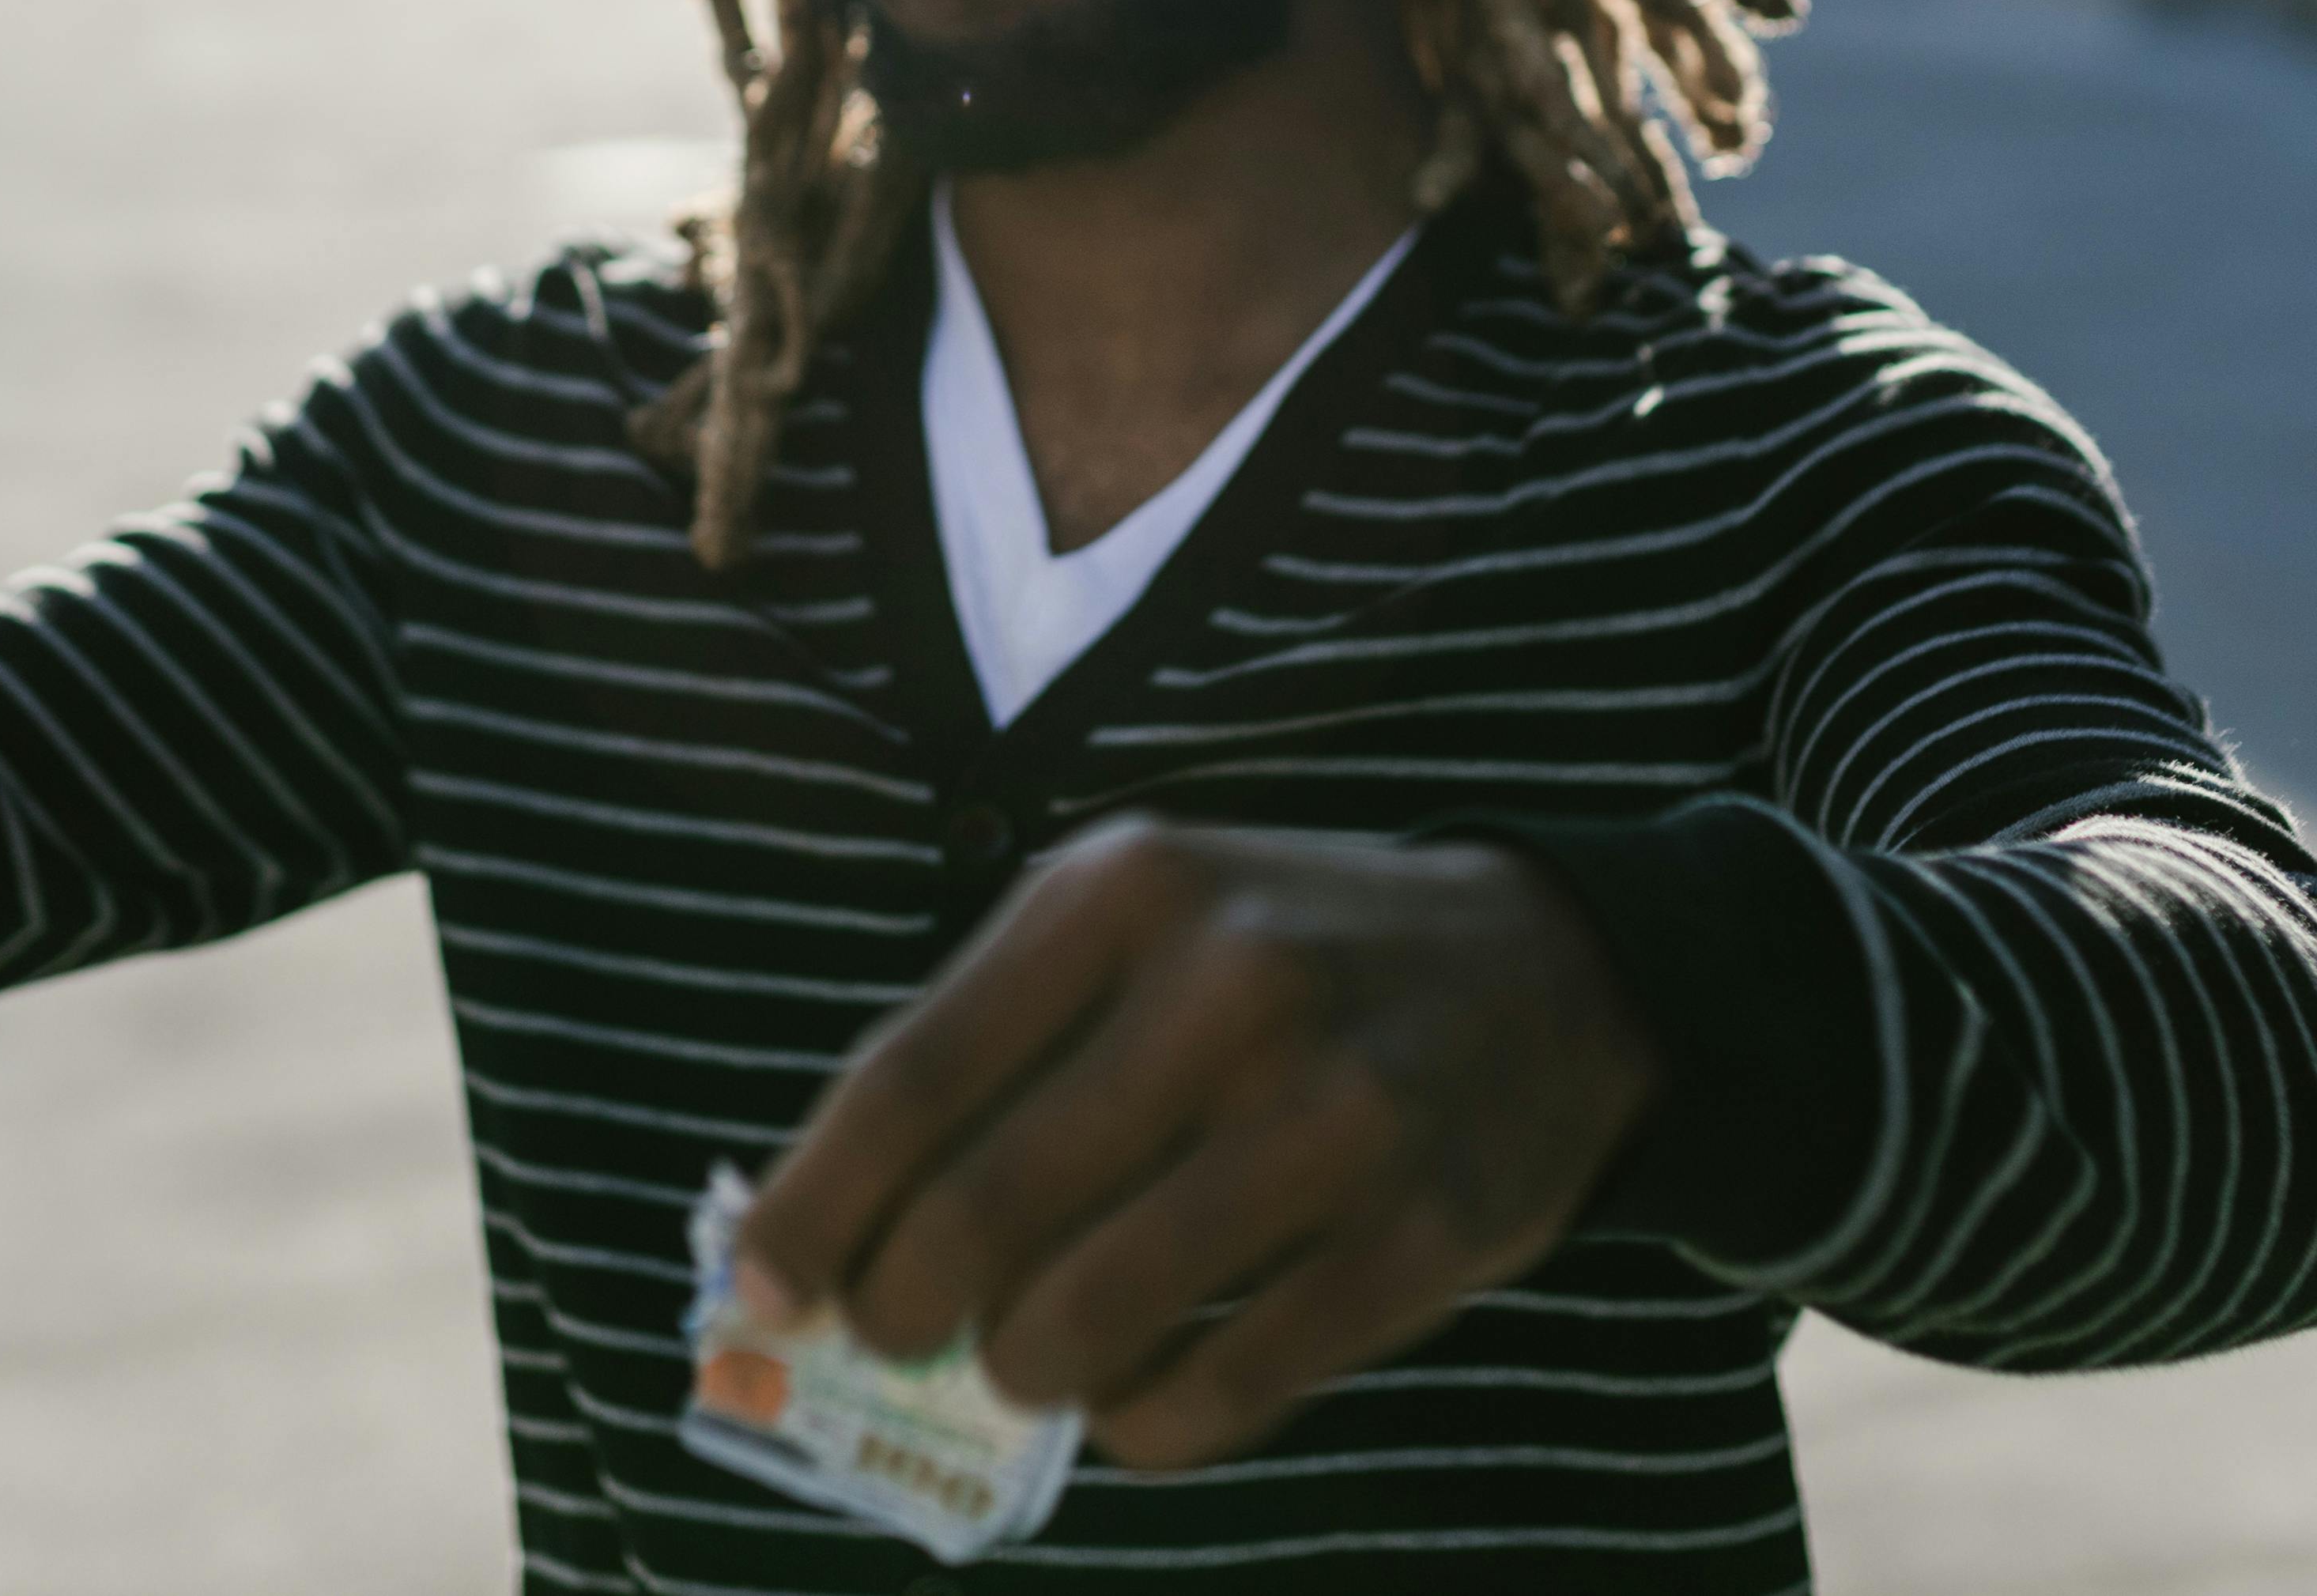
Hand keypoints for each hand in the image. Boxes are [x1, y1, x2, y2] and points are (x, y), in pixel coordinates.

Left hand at [732, 818, 1655, 1472]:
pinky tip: (1136, 1399)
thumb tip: (816, 1219)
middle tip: (898, 1338)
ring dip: (1022, 1372)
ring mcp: (1335, 1114)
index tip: (765, 1291)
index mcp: (1123, 891)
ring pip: (1091, 1317)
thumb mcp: (1130, 925)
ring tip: (1026, 1361)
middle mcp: (1227, 985)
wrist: (1551, 970)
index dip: (815, 1209)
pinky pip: (1224, 1388)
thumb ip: (983, 1043)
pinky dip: (1145, 1426)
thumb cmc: (1283, 954)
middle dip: (903, 1312)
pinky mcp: (1420, 1236)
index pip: (910, 1079)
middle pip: (983, 1212)